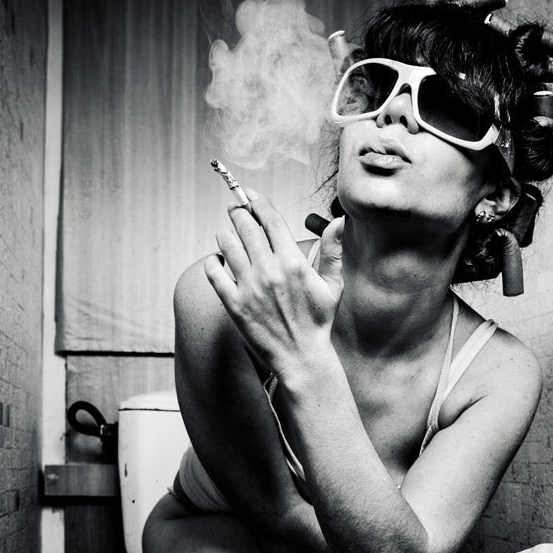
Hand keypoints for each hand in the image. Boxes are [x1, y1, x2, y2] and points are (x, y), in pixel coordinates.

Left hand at [203, 191, 343, 382]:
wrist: (302, 357)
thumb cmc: (318, 322)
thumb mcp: (332, 285)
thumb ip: (332, 251)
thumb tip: (340, 221)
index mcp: (293, 262)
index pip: (270, 220)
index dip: (259, 203)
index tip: (251, 194)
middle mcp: (269, 271)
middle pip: (246, 227)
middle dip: (238, 212)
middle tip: (235, 208)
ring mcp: (249, 287)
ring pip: (227, 244)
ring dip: (225, 233)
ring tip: (227, 232)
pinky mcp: (234, 304)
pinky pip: (214, 273)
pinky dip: (212, 261)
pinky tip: (217, 260)